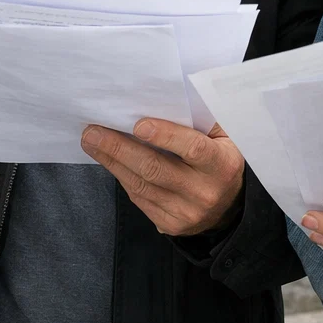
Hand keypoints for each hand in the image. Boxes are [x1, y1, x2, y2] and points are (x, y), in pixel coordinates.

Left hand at [81, 119, 245, 235]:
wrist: (231, 207)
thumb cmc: (221, 158)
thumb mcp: (225, 137)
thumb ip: (204, 119)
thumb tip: (169, 97)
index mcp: (223, 164)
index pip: (193, 148)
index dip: (166, 136)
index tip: (138, 124)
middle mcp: (204, 192)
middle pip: (156, 169)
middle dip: (120, 148)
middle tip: (93, 131)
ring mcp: (186, 213)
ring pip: (142, 186)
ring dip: (112, 162)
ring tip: (91, 142)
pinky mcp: (170, 226)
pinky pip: (140, 199)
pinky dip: (122, 177)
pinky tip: (109, 161)